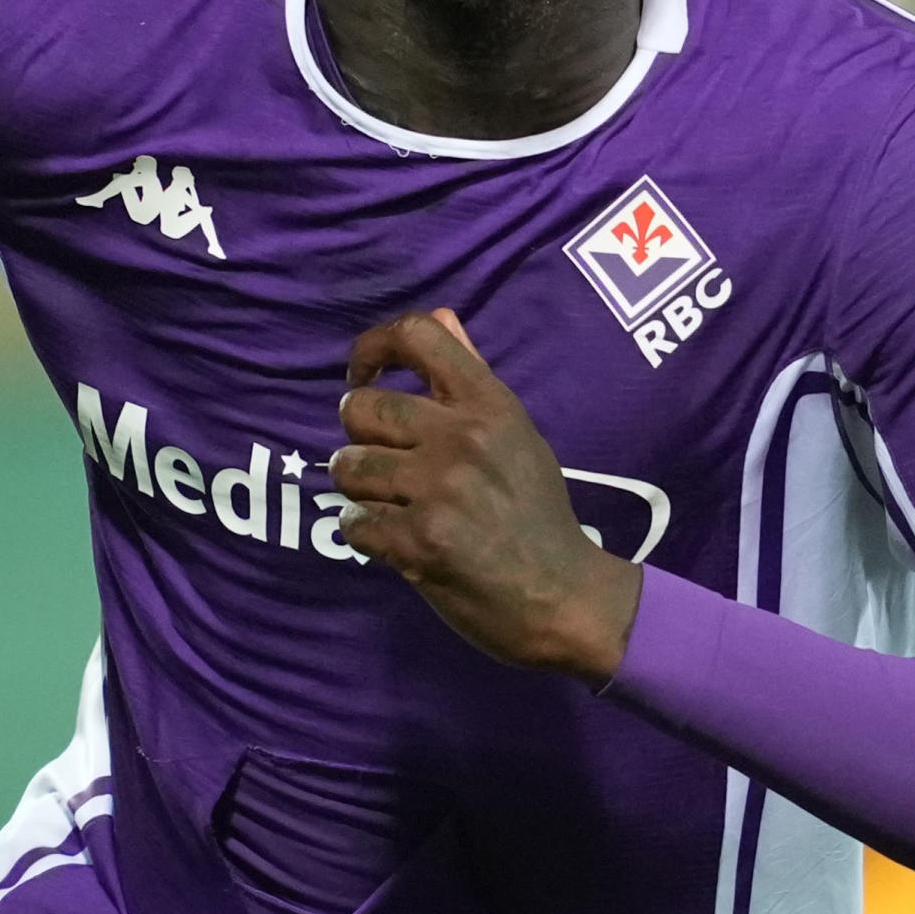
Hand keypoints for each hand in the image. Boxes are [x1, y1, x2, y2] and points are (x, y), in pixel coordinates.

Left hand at [330, 310, 640, 680]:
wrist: (565, 597)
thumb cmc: (539, 515)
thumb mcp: (518, 435)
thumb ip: (472, 378)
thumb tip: (441, 317)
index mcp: (490, 405)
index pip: (417, 335)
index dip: (372, 348)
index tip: (362, 376)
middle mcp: (462, 437)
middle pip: (361, 408)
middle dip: (358, 437)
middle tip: (380, 461)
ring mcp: (438, 490)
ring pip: (349, 467)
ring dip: (359, 489)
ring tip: (388, 503)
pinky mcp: (418, 542)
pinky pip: (354, 523)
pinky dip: (364, 534)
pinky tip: (392, 539)